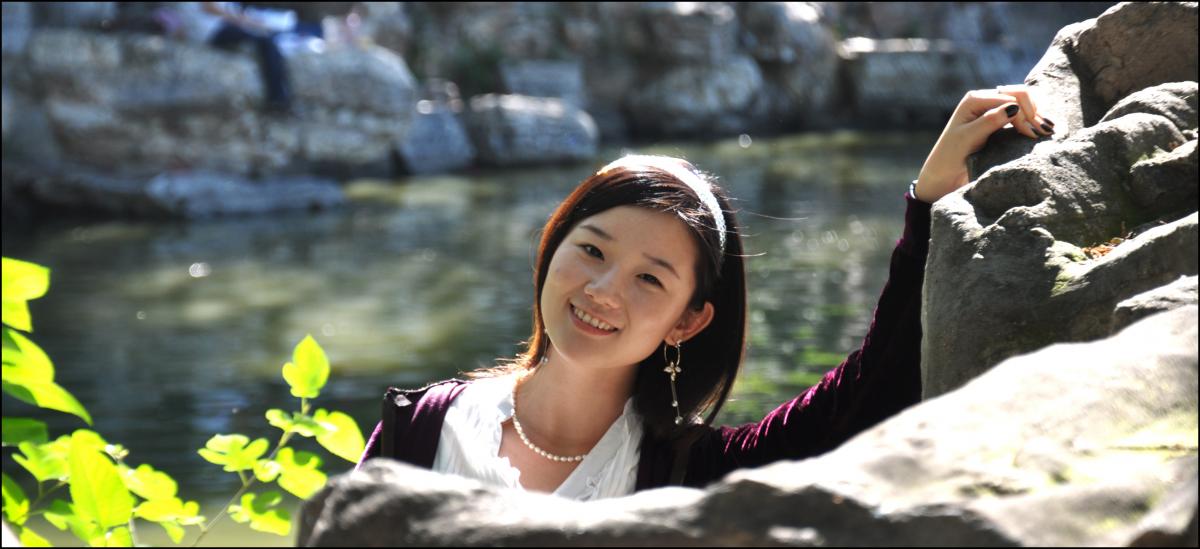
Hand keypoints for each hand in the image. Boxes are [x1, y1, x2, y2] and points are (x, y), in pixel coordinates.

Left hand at [914, 85, 1054, 202]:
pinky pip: (1019, 114)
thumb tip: (1013, 107)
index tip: (1031, 136)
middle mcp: (984, 99)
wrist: (944, 172)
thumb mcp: (969, 138)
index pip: (1008, 99)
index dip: (1023, 115)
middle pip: (1018, 95)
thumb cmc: (951, 155)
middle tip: (1043, 133)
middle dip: (1032, 112)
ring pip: (1022, 103)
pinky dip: (1031, 120)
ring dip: (1035, 115)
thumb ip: (989, 121)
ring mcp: (992, 108)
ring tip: (1046, 131)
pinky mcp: (998, 120)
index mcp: (974, 99)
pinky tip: (1040, 130)